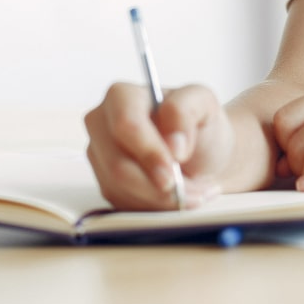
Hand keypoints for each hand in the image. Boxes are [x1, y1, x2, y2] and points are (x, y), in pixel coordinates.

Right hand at [84, 82, 233, 210]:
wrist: (203, 155)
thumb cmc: (200, 125)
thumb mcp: (204, 103)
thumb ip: (185, 111)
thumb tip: (174, 144)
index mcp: (121, 96)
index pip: (126, 125)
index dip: (148, 152)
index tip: (172, 173)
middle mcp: (101, 124)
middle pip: (118, 165)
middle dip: (155, 186)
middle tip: (190, 192)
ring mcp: (100, 155)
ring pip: (120, 189)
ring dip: (160, 199)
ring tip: (192, 192)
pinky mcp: (105, 183)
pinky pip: (123, 204)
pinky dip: (154, 207)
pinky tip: (175, 197)